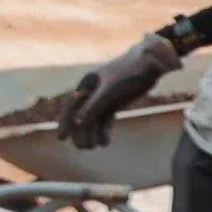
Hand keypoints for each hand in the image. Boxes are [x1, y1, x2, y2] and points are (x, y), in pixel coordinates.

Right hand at [54, 25, 184, 150]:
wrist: (150, 64)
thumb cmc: (127, 72)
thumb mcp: (110, 90)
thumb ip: (94, 106)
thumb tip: (77, 122)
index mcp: (86, 84)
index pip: (71, 106)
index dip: (65, 122)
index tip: (61, 138)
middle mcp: (92, 91)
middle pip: (81, 115)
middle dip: (80, 132)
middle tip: (82, 147)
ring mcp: (104, 97)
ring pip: (94, 119)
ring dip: (93, 133)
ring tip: (95, 146)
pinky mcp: (115, 102)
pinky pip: (106, 119)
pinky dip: (105, 130)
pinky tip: (105, 141)